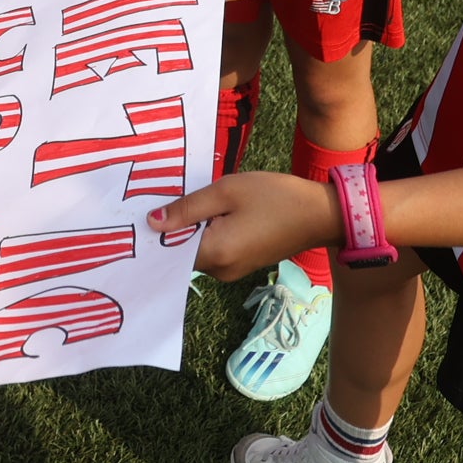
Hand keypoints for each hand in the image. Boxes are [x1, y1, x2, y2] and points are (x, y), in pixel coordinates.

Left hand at [147, 172, 338, 280]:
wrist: (320, 214)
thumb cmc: (275, 197)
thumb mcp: (227, 191)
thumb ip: (188, 207)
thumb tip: (152, 223)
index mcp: (216, 253)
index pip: (169, 250)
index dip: (155, 231)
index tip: (142, 209)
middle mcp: (220, 271)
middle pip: (182, 252)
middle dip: (173, 227)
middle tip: (163, 196)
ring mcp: (232, 271)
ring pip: (198, 250)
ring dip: (192, 228)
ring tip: (189, 199)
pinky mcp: (242, 264)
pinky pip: (214, 250)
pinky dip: (207, 233)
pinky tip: (210, 211)